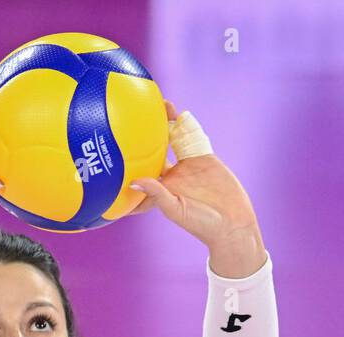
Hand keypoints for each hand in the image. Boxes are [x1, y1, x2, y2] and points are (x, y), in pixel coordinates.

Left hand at [130, 100, 266, 277]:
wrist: (233, 223)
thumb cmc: (201, 224)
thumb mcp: (176, 209)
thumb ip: (156, 194)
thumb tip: (133, 182)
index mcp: (159, 187)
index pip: (139, 170)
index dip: (127, 160)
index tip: (111, 147)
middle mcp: (171, 174)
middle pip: (153, 148)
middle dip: (143, 134)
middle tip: (130, 114)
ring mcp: (187, 164)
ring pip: (172, 138)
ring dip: (163, 123)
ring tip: (154, 104)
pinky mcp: (203, 157)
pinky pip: (192, 136)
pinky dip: (185, 124)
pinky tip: (177, 111)